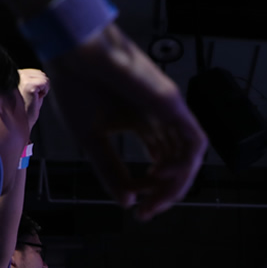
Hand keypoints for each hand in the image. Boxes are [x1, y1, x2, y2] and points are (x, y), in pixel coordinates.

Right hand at [18, 68, 50, 129]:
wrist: (18, 125)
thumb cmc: (21, 112)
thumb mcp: (23, 93)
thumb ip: (30, 81)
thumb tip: (42, 76)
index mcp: (12, 75)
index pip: (31, 72)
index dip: (36, 85)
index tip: (30, 96)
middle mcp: (15, 74)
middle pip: (38, 72)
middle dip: (40, 85)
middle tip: (32, 98)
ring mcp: (21, 79)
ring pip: (42, 76)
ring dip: (43, 88)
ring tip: (33, 98)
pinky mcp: (29, 85)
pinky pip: (45, 82)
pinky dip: (45, 91)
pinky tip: (36, 98)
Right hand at [51, 24, 206, 220]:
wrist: (73, 54)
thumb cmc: (76, 86)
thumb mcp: (91, 141)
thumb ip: (111, 172)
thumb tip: (127, 203)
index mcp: (142, 124)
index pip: (159, 164)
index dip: (151, 191)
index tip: (136, 209)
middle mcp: (160, 119)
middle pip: (175, 165)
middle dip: (164, 194)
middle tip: (147, 213)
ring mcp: (169, 112)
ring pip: (188, 158)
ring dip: (176, 186)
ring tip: (154, 202)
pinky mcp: (173, 104)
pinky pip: (193, 141)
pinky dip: (186, 164)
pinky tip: (163, 176)